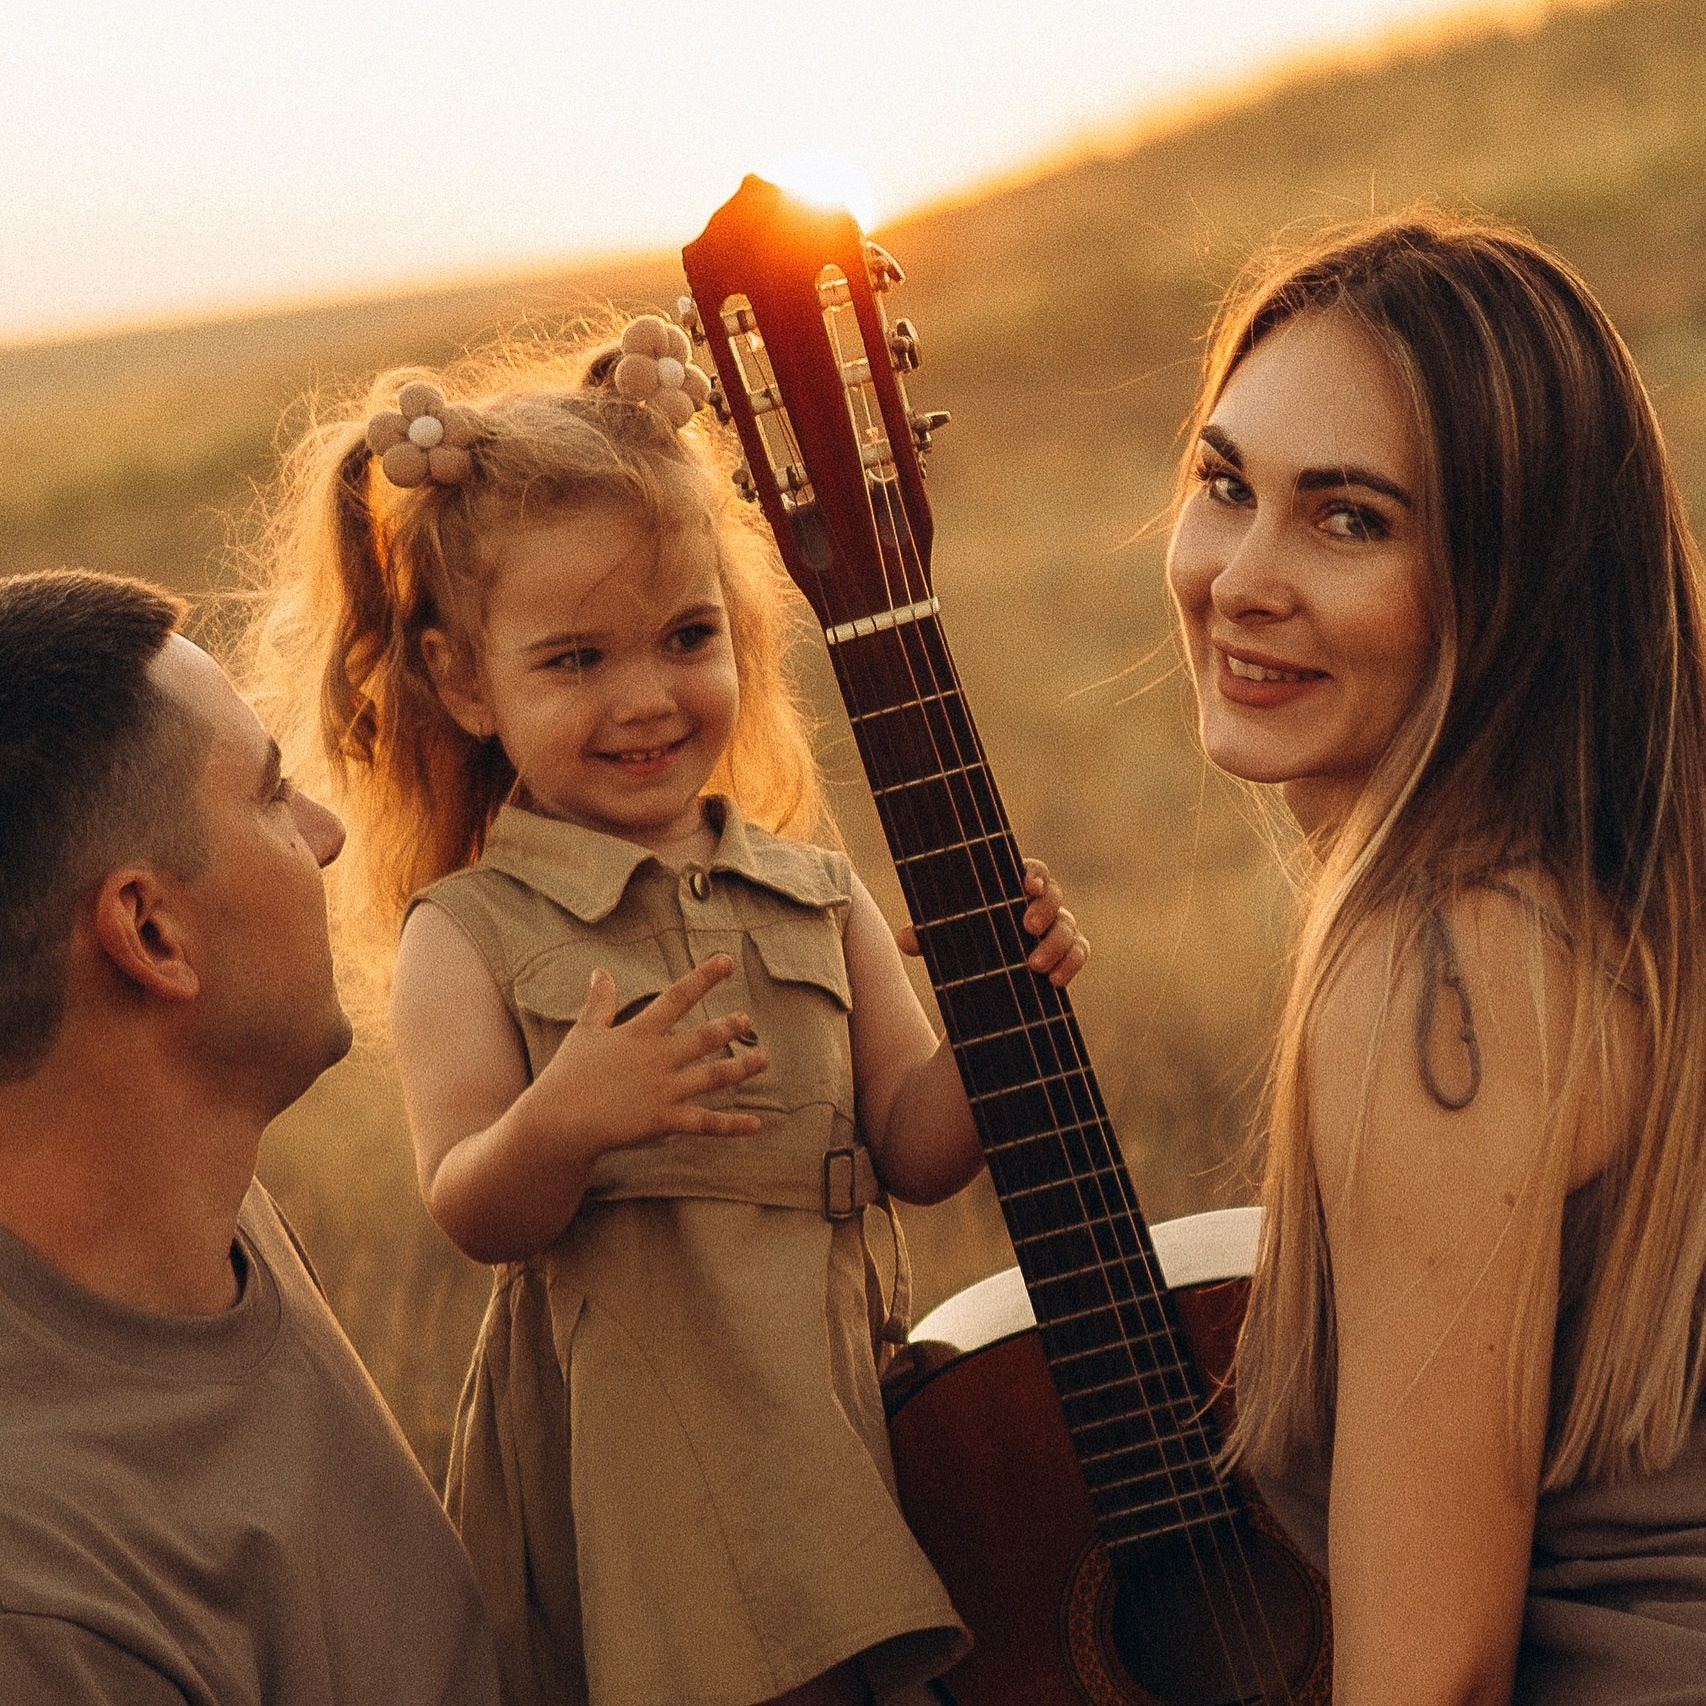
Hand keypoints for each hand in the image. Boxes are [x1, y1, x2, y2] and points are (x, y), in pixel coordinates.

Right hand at [537, 954, 769, 1153]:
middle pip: (704, 1038)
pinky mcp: (664, 1120)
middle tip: (747, 1020)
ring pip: (713, 1076)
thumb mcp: (583, 1032)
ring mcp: (664, 1089)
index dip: (704, 978)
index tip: (727, 961)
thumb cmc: (568, 1077)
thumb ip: (599, 1002)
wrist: (558, 1122)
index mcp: (639, 1033)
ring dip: (742, 1068)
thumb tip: (601, 971)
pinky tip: (757, 1125)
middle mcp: (657, 1058)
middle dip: (729, 1027)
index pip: (677, 998)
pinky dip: (733, 1125)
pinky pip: (706, 1123)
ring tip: (764, 1060)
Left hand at [895, 858, 1088, 987]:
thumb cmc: (962, 947)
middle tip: (1027, 928)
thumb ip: (928, 937)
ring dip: (1055, 944)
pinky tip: (1055, 981)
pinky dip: (1071, 964)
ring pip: (1068, 927)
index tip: (1027, 886)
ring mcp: (1056, 929)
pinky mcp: (1067, 955)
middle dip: (1045, 910)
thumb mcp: (943, 942)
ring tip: (1035, 966)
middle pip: (1054, 896)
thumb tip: (906, 940)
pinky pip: (1079, 953)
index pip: (1031, 870)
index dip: (1034, 874)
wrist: (981, 986)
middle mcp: (1038, 905)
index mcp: (1011, 889)